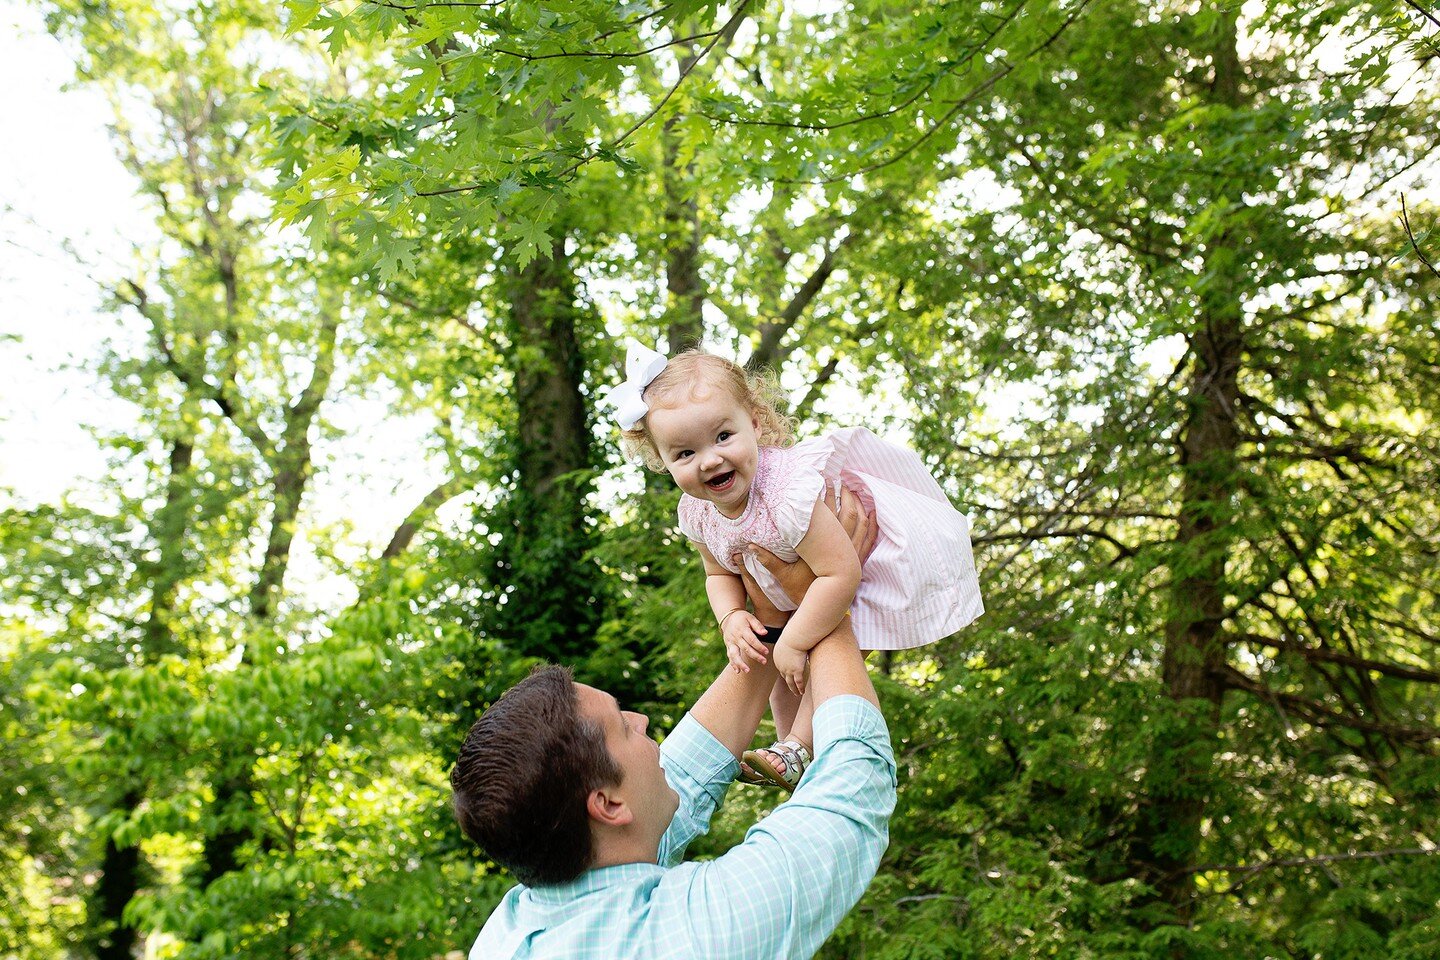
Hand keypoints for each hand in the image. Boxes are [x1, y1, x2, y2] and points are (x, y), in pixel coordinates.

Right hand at [721, 609, 769, 673]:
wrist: (728, 617)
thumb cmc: (742, 617)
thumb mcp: (750, 617)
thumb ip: (758, 625)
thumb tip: (766, 633)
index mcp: (742, 629)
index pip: (751, 640)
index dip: (759, 646)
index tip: (767, 652)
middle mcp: (735, 637)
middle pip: (745, 648)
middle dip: (755, 656)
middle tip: (764, 662)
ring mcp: (731, 643)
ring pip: (735, 654)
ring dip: (741, 663)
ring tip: (747, 671)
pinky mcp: (728, 647)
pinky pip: (729, 656)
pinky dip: (733, 664)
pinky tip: (738, 672)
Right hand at [739, 485, 877, 604]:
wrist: (823, 610)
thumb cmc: (801, 593)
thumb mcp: (782, 576)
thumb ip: (767, 560)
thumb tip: (750, 546)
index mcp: (822, 549)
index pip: (827, 515)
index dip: (827, 496)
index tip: (823, 481)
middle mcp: (840, 549)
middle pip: (848, 513)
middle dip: (845, 494)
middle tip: (839, 479)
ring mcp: (852, 554)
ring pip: (862, 523)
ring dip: (858, 504)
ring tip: (853, 490)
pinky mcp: (858, 560)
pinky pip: (869, 538)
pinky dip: (872, 523)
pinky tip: (872, 512)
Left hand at [773, 639, 807, 696]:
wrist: (794, 638)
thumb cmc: (793, 635)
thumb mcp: (788, 641)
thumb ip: (791, 645)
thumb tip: (796, 643)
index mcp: (777, 658)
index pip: (781, 668)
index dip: (785, 673)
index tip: (789, 676)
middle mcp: (781, 666)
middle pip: (785, 676)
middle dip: (789, 682)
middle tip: (792, 688)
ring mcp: (788, 670)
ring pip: (791, 683)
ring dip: (794, 689)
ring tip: (797, 694)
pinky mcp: (797, 671)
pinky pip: (798, 683)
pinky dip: (800, 688)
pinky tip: (802, 692)